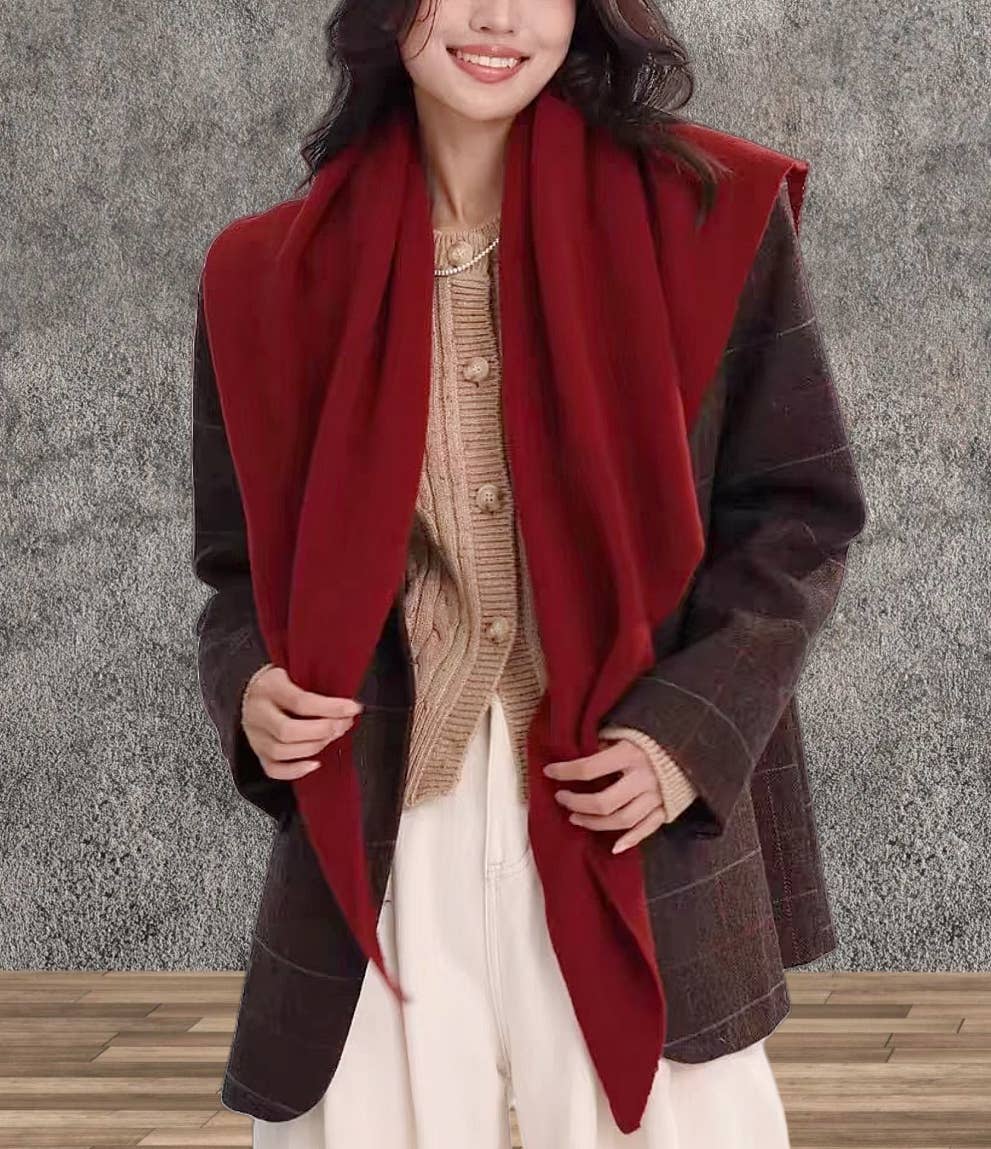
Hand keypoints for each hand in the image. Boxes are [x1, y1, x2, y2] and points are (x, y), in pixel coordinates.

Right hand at [241, 663, 364, 781]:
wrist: (249, 687)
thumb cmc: (278, 680)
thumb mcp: (292, 671)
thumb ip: (314, 684)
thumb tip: (345, 701)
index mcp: (269, 688)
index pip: (301, 701)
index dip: (331, 708)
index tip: (352, 708)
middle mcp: (258, 713)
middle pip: (288, 731)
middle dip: (323, 730)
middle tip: (343, 724)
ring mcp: (255, 735)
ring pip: (281, 751)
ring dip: (314, 747)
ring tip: (332, 736)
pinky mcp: (257, 751)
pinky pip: (273, 769)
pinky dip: (296, 770)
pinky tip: (315, 763)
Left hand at [543, 738, 667, 853]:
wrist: (693, 741)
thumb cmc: (652, 735)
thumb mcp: (626, 731)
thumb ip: (604, 743)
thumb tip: (577, 754)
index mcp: (630, 753)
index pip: (589, 768)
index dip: (565, 771)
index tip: (549, 772)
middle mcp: (643, 778)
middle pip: (603, 802)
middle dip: (577, 803)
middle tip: (561, 798)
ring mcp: (656, 796)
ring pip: (621, 821)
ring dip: (595, 823)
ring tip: (575, 817)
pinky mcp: (667, 808)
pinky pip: (646, 829)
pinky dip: (630, 840)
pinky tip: (613, 846)